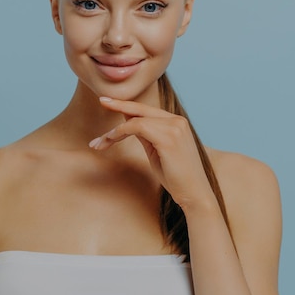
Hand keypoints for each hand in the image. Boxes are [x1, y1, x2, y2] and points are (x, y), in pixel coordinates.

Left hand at [89, 96, 214, 209]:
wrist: (194, 194)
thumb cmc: (175, 177)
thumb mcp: (156, 150)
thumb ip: (144, 133)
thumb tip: (128, 120)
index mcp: (177, 122)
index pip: (147, 110)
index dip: (127, 105)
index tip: (109, 101)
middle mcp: (177, 121)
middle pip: (141, 108)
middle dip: (119, 104)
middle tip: (101, 100)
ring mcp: (174, 127)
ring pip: (136, 120)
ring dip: (114, 132)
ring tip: (99, 143)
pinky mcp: (168, 137)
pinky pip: (137, 127)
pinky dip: (119, 133)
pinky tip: (109, 140)